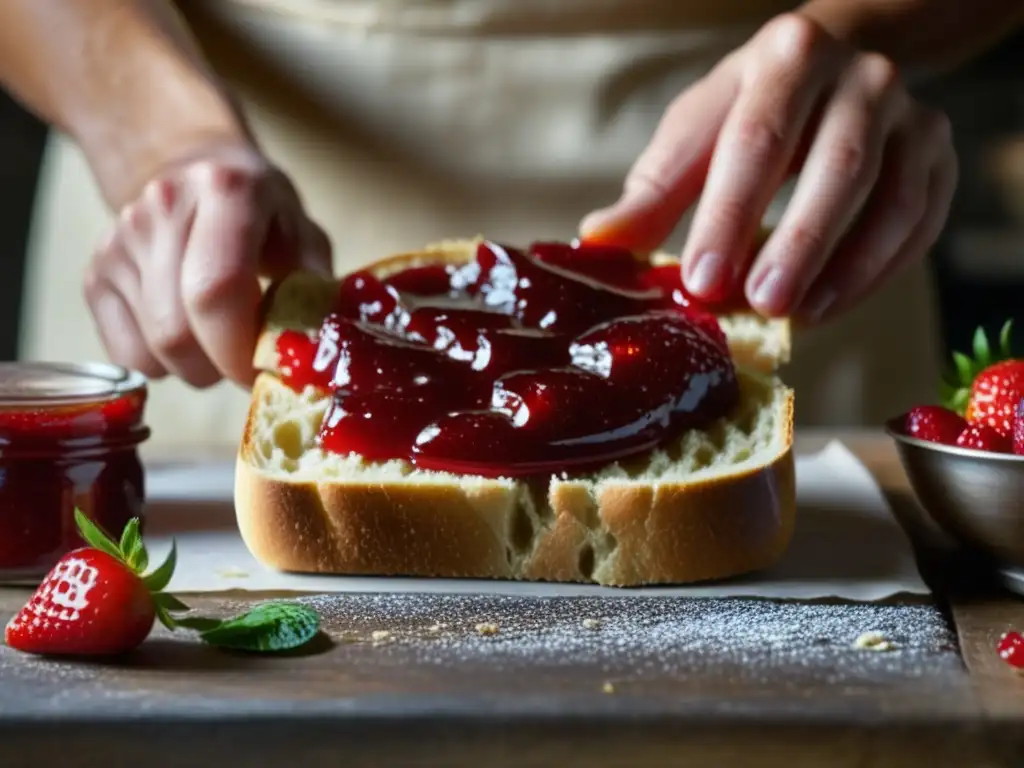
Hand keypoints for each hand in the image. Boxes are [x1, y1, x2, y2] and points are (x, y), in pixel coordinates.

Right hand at [85, 144, 331, 387]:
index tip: (264, 372)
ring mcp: (120, 240)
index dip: (238, 349)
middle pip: (176, 332)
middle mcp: (162, 207)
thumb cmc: (260, 212)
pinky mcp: (95, 271)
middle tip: (247, 360)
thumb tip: (315, 355)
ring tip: (221, 339)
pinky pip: (128, 354)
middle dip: (219, 367)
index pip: (216, 289)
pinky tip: (188, 332)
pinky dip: (163, 363)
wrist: (191, 166)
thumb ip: (315, 292)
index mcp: (226, 189)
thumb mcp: (304, 236)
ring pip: (153, 350)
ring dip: (197, 367)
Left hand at [580, 13, 956, 321]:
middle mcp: (861, 76)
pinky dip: (879, 271)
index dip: (729, 216)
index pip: (757, 142)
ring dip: (847, 267)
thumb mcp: (696, 133)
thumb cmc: (748, 111)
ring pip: (891, 198)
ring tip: (798, 317)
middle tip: (760, 306)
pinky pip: (921, 222)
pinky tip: (832, 305)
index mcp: (786, 59)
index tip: (702, 281)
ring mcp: (912, 114)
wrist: (833, 67)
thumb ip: (653, 189)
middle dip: (797, 244)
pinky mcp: (940, 154)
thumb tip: (598, 241)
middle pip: (837, 168)